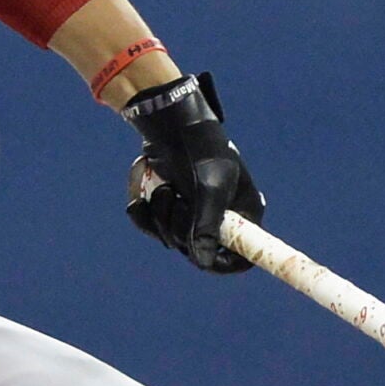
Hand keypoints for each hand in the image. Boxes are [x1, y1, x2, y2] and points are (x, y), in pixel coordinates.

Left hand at [122, 71, 264, 272]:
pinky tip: (145, 190)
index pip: (241, 256)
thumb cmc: (201, 149)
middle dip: (179, 226)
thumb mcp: (209, 187)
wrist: (171, 122)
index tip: (202, 257)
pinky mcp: (166, 208)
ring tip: (164, 185)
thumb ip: (205, 226)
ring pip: (168, 237)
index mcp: (242, 215)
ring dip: (159, 213)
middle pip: (196, 250)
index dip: (223, 263)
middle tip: (177, 200)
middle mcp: (218, 220)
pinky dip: (142, 210)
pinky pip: (148, 225)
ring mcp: (190, 216)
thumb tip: (202, 262)